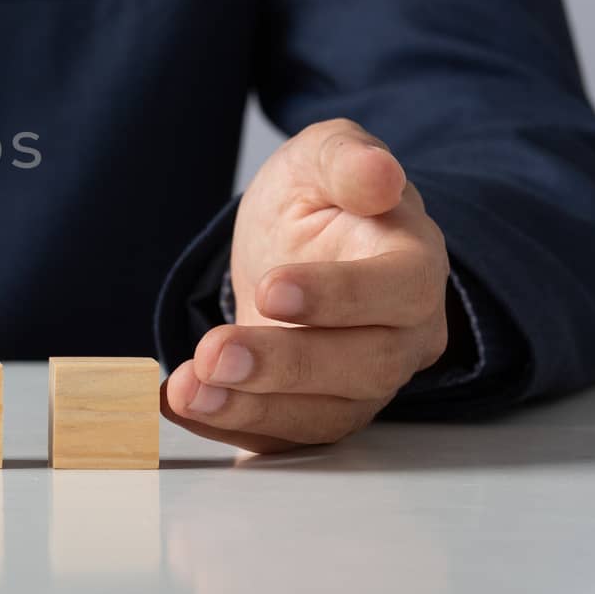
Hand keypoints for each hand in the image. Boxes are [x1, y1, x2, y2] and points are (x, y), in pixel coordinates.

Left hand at [163, 119, 449, 452]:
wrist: (296, 245)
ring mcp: (365, 382)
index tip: (272, 290)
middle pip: (365, 366)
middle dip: (284, 366)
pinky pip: (286, 437)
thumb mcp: (321, 156)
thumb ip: (346, 159)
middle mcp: (403, 334)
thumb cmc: (321, 200)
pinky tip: (181, 404)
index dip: (338, 296)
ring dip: (251, 408)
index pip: (398, 290)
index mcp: (413, 265)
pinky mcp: (320, 410)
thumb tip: (378, 174)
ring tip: (188, 391)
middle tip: (214, 355)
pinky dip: (230, 427)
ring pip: (326, 415)